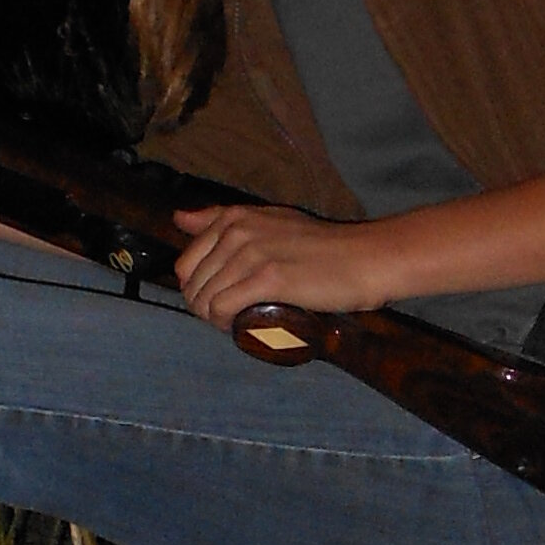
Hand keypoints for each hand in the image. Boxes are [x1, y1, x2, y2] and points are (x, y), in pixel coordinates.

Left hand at [171, 202, 412, 332]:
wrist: (366, 259)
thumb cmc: (323, 246)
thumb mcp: (268, 221)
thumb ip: (222, 218)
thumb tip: (178, 218)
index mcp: (235, 217)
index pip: (187, 262)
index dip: (199, 288)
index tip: (223, 298)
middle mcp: (237, 231)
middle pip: (192, 284)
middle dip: (205, 307)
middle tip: (234, 316)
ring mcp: (250, 254)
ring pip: (204, 299)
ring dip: (215, 319)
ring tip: (240, 322)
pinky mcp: (267, 279)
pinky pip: (223, 309)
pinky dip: (225, 324)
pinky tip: (242, 326)